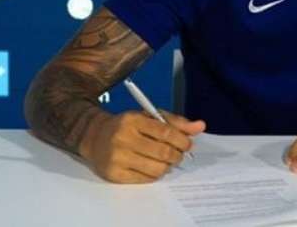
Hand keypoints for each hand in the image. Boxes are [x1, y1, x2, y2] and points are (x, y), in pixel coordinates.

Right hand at [80, 109, 205, 182]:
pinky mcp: (114, 175)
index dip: (182, 140)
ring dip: (168, 167)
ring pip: (157, 169)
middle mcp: (123, 138)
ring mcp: (117, 158)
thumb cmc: (128, 126)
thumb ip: (176, 122)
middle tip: (179, 154)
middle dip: (177, 155)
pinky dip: (155, 174)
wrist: (95, 137)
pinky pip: (145, 179)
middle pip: (163, 153)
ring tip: (166, 161)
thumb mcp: (150, 117)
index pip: (166, 132)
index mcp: (133, 120)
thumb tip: (201, 126)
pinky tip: (152, 166)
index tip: (188, 144)